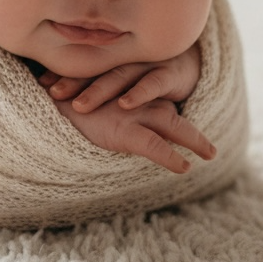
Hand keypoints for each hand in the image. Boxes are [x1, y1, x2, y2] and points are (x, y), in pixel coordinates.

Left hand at [39, 44, 200, 113]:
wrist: (187, 62)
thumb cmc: (145, 69)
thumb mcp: (119, 70)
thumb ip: (91, 75)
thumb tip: (44, 82)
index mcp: (114, 53)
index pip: (84, 62)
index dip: (64, 73)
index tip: (42, 84)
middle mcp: (129, 55)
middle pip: (98, 67)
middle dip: (75, 82)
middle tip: (54, 94)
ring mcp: (148, 63)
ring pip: (121, 75)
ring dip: (101, 90)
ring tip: (81, 106)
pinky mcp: (169, 74)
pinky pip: (154, 83)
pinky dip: (140, 93)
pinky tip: (125, 104)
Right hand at [53, 94, 214, 174]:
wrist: (50, 102)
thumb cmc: (71, 103)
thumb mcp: (96, 104)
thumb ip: (113, 112)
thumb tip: (124, 131)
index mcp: (132, 94)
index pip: (162, 108)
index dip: (178, 125)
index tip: (193, 141)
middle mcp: (137, 100)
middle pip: (175, 117)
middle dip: (195, 135)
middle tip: (211, 151)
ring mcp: (133, 114)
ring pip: (174, 126)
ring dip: (194, 141)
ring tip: (210, 155)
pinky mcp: (124, 129)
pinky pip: (155, 145)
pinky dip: (170, 156)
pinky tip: (184, 166)